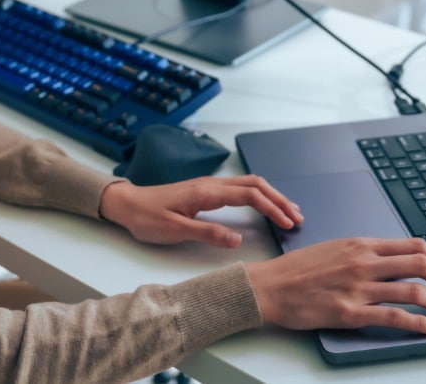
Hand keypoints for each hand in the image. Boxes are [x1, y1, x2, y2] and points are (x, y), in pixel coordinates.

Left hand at [99, 175, 303, 247]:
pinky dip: (259, 196)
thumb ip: (207, 233)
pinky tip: (265, 206)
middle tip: (298, 217)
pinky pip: (240, 189)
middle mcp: (211, 184)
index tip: (288, 223)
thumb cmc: (147, 217)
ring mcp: (209, 186)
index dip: (272, 208)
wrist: (127, 204)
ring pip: (249, 184)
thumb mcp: (174, 230)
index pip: (249, 195)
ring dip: (271, 196)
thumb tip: (237, 239)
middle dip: (279, 199)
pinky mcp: (206, 191)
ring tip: (289, 212)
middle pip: (255, 184)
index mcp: (206, 192)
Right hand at [246, 237, 425, 335]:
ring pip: (414, 293)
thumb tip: (389, 260)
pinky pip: (396, 318)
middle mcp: (364, 263)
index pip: (411, 246)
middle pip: (420, 266)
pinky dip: (422, 324)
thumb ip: (362, 253)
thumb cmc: (296, 269)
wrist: (269, 286)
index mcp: (360, 244)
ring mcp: (359, 289)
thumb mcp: (333, 248)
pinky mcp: (351, 313)